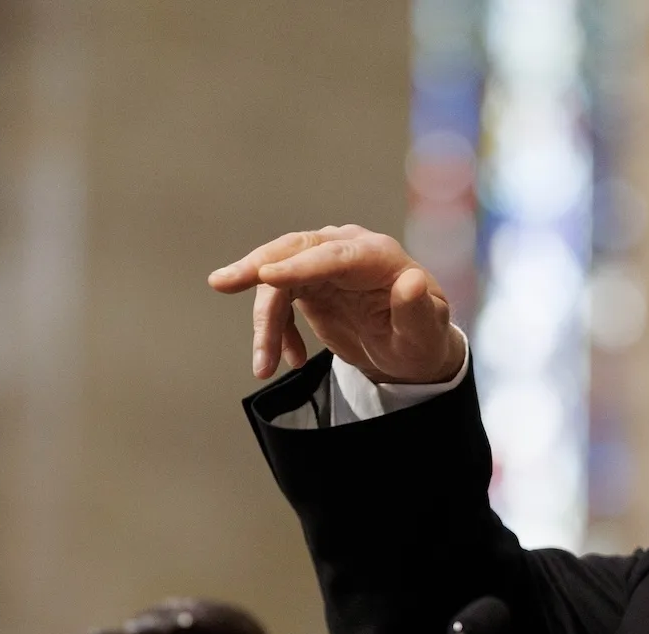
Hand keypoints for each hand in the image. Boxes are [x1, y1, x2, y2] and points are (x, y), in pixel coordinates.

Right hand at [208, 225, 464, 383]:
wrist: (410, 349)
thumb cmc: (422, 339)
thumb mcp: (427, 334)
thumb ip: (418, 311)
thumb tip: (412, 282)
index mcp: (379, 256)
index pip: (336, 255)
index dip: (302, 265)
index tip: (268, 277)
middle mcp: (348, 250)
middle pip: (295, 250)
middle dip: (258, 267)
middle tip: (222, 283)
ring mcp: (324, 264)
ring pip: (278, 281)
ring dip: (266, 324)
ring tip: (264, 367)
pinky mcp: (308, 283)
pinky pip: (277, 300)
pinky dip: (275, 332)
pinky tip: (289, 360)